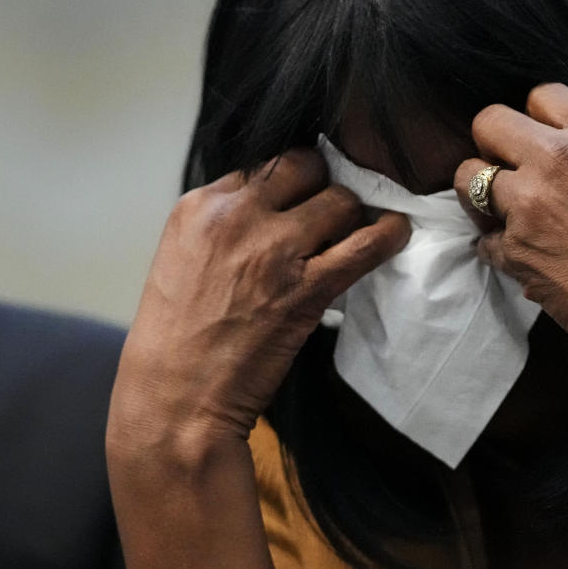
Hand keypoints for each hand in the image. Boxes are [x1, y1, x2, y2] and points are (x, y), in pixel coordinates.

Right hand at [109, 148, 409, 448]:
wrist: (173, 403)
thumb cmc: (174, 342)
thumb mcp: (181, 260)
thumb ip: (224, 226)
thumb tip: (274, 209)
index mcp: (199, 206)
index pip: (264, 165)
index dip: (290, 182)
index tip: (302, 199)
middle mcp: (235, 218)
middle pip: (305, 166)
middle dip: (323, 185)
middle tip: (331, 213)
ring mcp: (273, 251)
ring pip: (340, 199)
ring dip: (353, 216)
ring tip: (355, 234)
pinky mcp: (306, 290)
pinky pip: (366, 244)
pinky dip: (388, 235)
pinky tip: (395, 235)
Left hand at [454, 83, 567, 368]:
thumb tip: (563, 156)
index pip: (541, 95)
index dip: (537, 120)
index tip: (543, 142)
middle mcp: (558, 159)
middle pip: (488, 122)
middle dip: (494, 145)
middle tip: (513, 173)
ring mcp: (529, 204)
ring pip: (467, 178)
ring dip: (481, 194)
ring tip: (510, 214)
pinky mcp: (512, 250)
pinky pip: (481, 237)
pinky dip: (498, 247)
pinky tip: (528, 257)